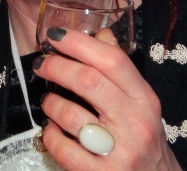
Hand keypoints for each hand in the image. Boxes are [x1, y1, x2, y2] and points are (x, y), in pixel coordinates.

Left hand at [33, 28, 181, 170]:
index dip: (80, 43)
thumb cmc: (145, 141)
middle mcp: (135, 123)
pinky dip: (50, 135)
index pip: (113, 60)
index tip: (57, 36)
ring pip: (70, 115)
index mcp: (145, 100)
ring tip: (48, 101)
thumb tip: (100, 35)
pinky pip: (63, 149)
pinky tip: (52, 130)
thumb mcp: (142, 104)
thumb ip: (121, 71)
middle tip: (42, 64)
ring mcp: (119, 151)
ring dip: (50, 103)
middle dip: (57, 67)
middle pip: (88, 81)